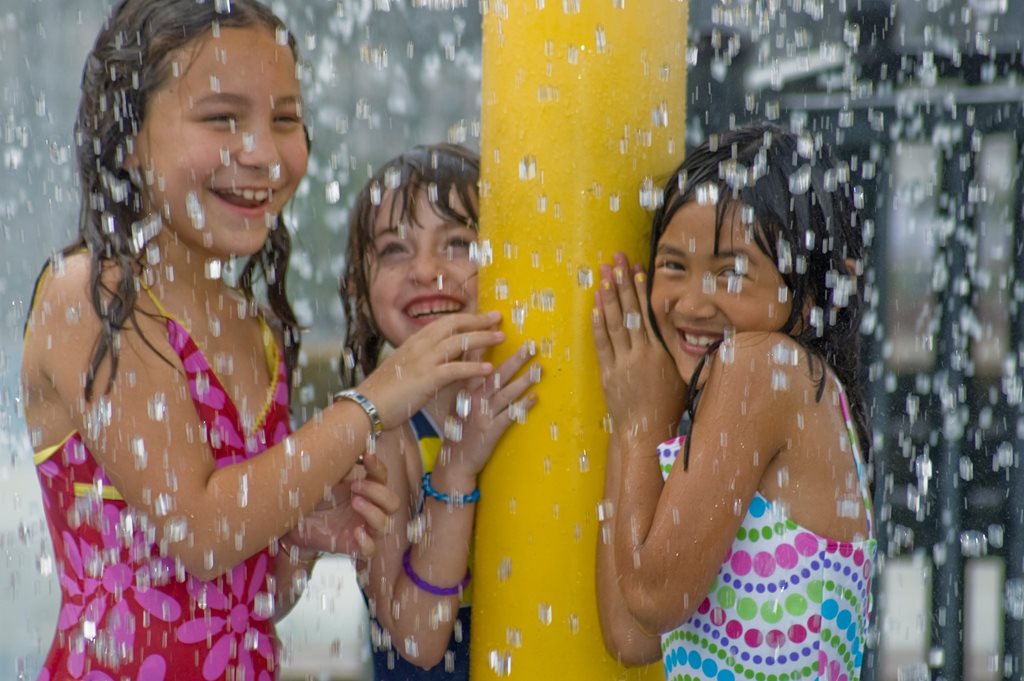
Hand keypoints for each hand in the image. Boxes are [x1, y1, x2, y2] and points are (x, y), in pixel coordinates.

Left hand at [283, 452, 398, 559]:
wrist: (291, 522)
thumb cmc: (310, 497)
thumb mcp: (323, 477)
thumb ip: (337, 464)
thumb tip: (342, 444)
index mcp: (364, 489)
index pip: (383, 477)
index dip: (378, 466)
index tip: (366, 456)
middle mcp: (368, 509)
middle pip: (393, 503)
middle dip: (378, 491)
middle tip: (355, 486)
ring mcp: (362, 528)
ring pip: (386, 524)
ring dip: (373, 511)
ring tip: (354, 502)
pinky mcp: (353, 546)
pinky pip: (371, 550)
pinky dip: (367, 541)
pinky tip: (356, 532)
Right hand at [358, 311, 504, 429]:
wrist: (364, 406)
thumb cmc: (384, 392)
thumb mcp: (404, 368)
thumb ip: (422, 360)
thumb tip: (441, 359)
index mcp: (414, 342)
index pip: (444, 322)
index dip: (466, 317)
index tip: (483, 316)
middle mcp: (419, 346)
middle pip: (454, 325)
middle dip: (478, 320)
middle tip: (498, 318)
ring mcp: (422, 361)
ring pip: (458, 342)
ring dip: (482, 338)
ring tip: (500, 338)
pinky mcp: (426, 379)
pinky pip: (455, 369)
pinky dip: (474, 367)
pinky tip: (489, 369)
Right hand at [433, 341, 540, 487]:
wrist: (454, 460)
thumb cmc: (459, 429)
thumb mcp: (459, 402)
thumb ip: (468, 383)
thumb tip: (481, 364)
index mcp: (464, 389)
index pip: (475, 360)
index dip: (486, 342)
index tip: (497, 324)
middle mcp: (473, 399)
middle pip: (497, 374)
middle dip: (515, 359)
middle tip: (532, 345)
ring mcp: (483, 414)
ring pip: (506, 393)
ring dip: (524, 380)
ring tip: (539, 368)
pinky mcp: (491, 430)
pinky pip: (509, 416)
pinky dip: (522, 406)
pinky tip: (535, 398)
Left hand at [591, 253, 684, 443]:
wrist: (646, 430)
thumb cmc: (669, 404)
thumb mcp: (680, 374)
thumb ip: (679, 350)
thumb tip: (690, 328)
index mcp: (660, 352)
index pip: (649, 313)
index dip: (641, 290)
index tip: (637, 269)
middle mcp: (640, 354)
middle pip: (629, 312)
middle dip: (621, 283)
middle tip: (615, 260)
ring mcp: (621, 363)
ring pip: (613, 323)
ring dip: (608, 297)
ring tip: (603, 275)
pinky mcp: (607, 372)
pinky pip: (601, 343)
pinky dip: (598, 323)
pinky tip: (595, 306)